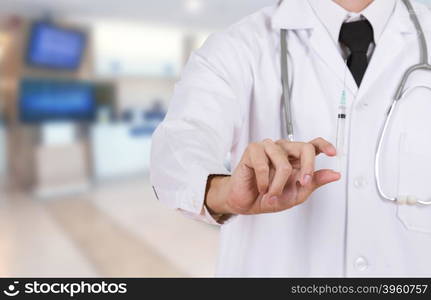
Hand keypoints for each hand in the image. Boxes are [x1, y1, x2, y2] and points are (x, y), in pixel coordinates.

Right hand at [206, 138, 340, 214]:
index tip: (333, 153)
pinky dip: (263, 181)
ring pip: (284, 162)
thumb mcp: (296, 194)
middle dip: (308, 168)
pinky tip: (261, 186)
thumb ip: (314, 183)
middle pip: (305, 148)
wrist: (245, 203)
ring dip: (278, 184)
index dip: (324, 145)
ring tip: (271, 193)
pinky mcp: (253, 150)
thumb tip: (334, 175)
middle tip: (303, 183)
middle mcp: (284, 150)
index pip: (313, 145)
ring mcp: (268, 148)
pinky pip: (263, 165)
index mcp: (296, 158)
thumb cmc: (269, 197)